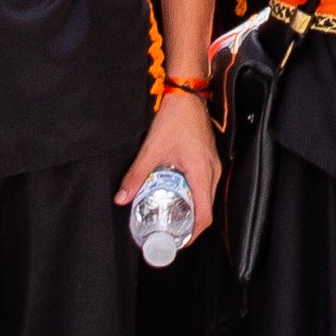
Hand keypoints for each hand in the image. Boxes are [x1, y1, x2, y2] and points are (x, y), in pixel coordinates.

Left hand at [116, 81, 222, 230]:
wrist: (187, 94)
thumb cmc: (175, 118)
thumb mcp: (152, 149)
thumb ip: (136, 175)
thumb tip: (122, 197)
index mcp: (202, 173)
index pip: (204, 215)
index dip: (192, 233)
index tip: (177, 241)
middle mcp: (213, 172)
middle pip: (206, 209)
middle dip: (189, 224)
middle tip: (169, 232)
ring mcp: (213, 166)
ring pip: (206, 198)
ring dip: (191, 209)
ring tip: (171, 216)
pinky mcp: (209, 160)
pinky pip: (205, 186)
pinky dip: (193, 196)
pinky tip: (176, 195)